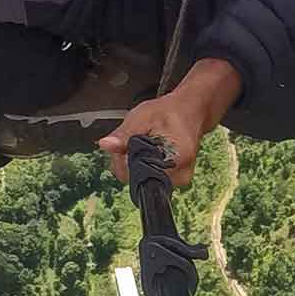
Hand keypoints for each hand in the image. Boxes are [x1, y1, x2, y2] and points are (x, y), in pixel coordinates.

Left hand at [96, 59, 243, 187]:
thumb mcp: (142, 116)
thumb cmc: (168, 113)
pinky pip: (146, 179)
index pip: (137, 174)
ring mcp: (178, 182)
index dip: (124, 160)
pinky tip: (146, 151)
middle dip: (127, 161)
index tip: (126, 143)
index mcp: (177, 159)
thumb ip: (124, 134)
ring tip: (142, 143)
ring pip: (139, 181)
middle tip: (133, 140)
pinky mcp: (174, 182)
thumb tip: (105, 145)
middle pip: (137, 181)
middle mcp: (180, 176)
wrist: (188, 113)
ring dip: (133, 164)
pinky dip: (140, 166)